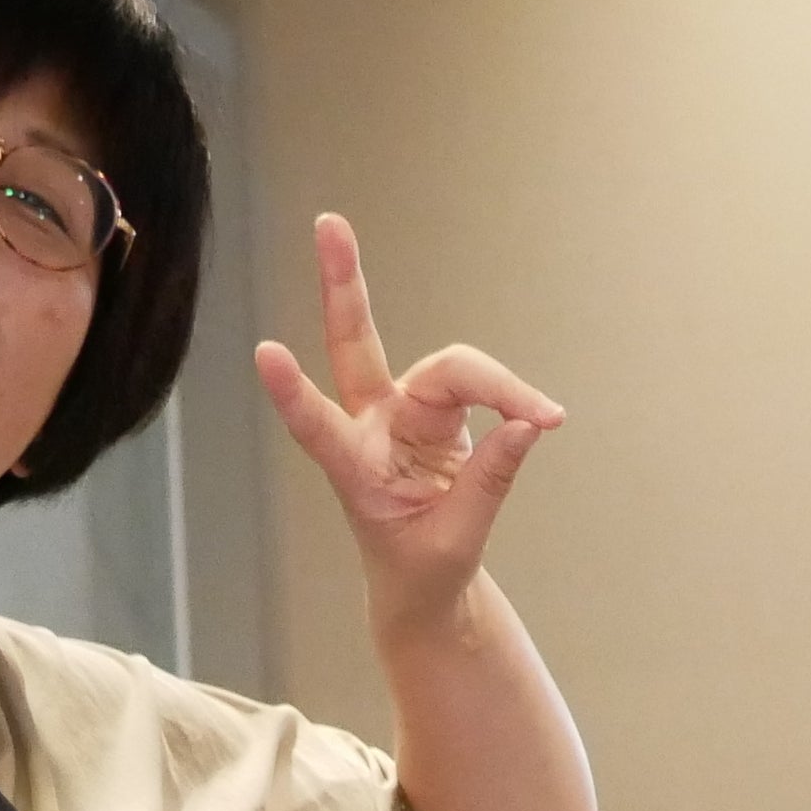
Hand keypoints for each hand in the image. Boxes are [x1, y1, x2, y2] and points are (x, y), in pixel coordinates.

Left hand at [253, 212, 561, 622]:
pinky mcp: (438, 412)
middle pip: (358, 343)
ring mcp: (404, 412)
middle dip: (343, 284)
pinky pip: (480, 386)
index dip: (293, 394)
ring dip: (500, 384)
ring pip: (450, 369)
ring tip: (546, 415)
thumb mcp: (454, 541)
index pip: (318, 428)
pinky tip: (539, 415)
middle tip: (329, 223)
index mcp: (354, 469)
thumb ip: (489, 482)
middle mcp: (372, 427)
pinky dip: (513, 398)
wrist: (425, 587)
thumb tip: (527, 424)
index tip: (264, 354)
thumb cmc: (421, 569)